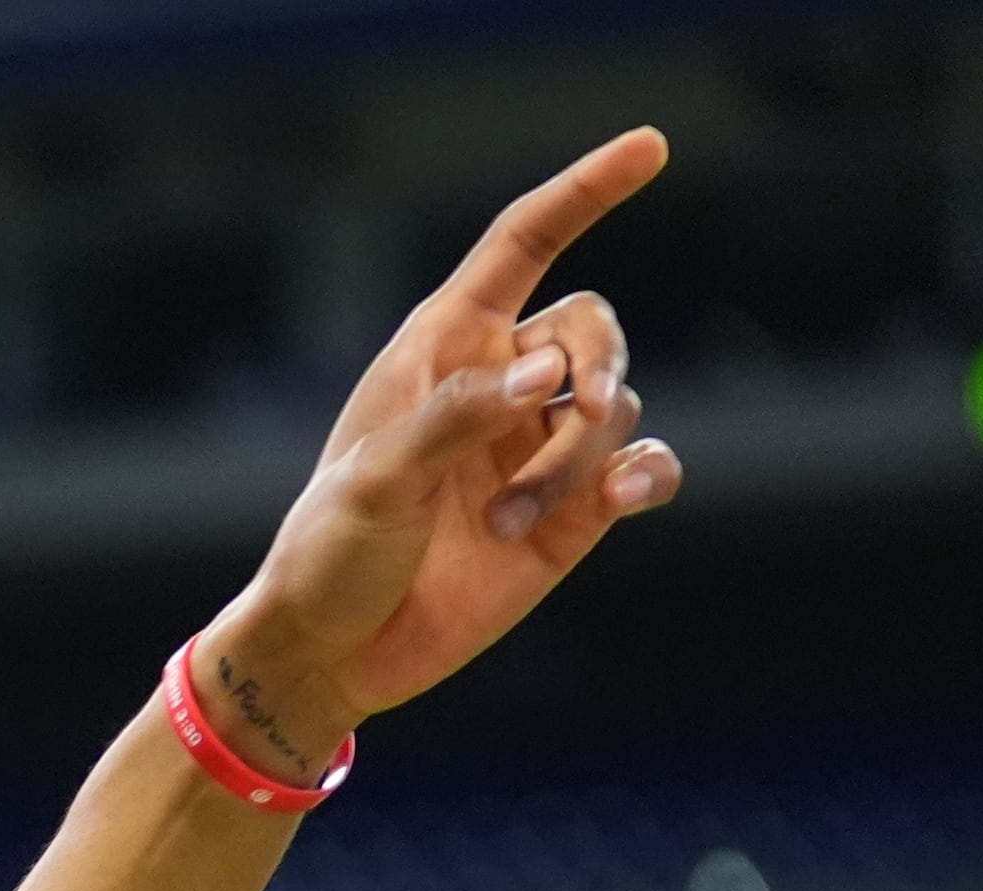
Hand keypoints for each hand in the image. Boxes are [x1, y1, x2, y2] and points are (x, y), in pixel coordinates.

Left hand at [199, 128, 687, 780]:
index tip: (652, 148)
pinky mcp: (573, 514)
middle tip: (576, 408)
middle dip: (598, 360)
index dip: (586, 192)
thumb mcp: (375, 480)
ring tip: (499, 523)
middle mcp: (501, 385)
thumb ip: (456, 417)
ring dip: (572, 462)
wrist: (335, 651)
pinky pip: (642, 468)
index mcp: (444, 346)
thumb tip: (545, 374)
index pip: (524, 244)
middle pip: (593, 327)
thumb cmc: (330, 552)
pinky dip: (647, 474)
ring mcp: (538, 449)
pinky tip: (628, 494)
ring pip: (614, 410)